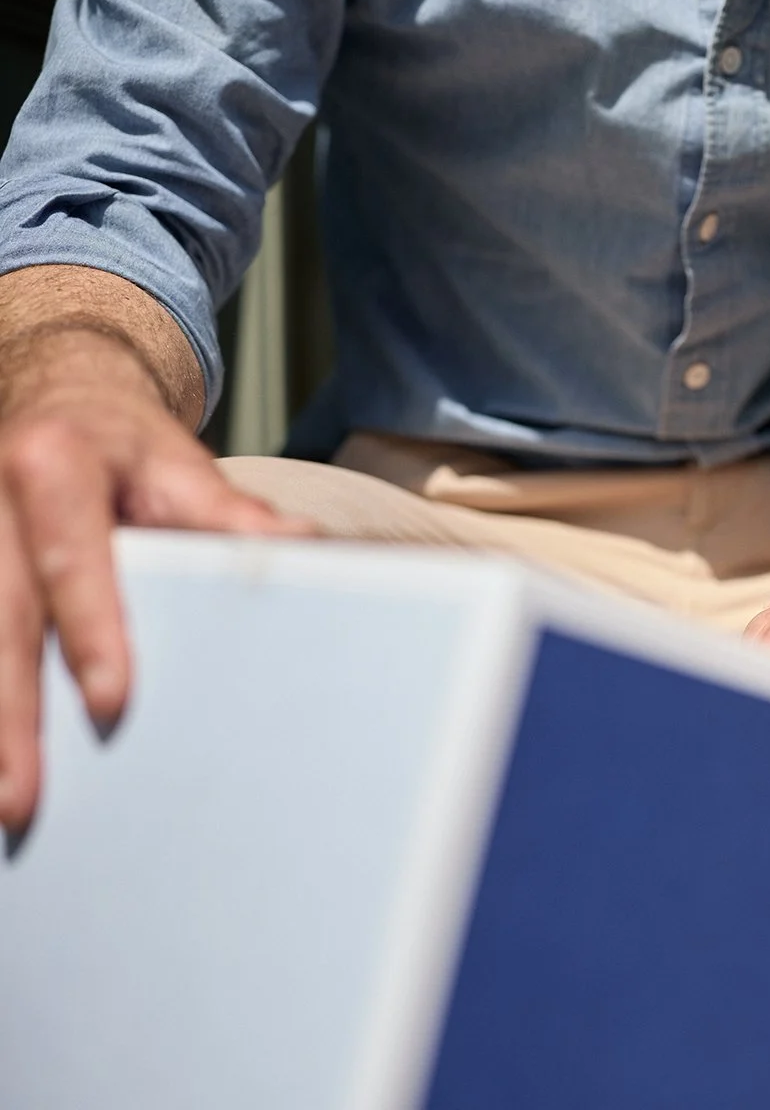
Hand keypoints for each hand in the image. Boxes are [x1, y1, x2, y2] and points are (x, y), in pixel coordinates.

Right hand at [0, 335, 309, 831]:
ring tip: (5, 804)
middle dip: (11, 711)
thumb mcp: (182, 468)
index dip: (91, 631)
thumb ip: (232, 516)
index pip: (74, 557)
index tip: (109, 701)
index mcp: (55, 463)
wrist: (61, 402)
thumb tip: (303, 545)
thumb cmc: (128, 450)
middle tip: (24, 798)